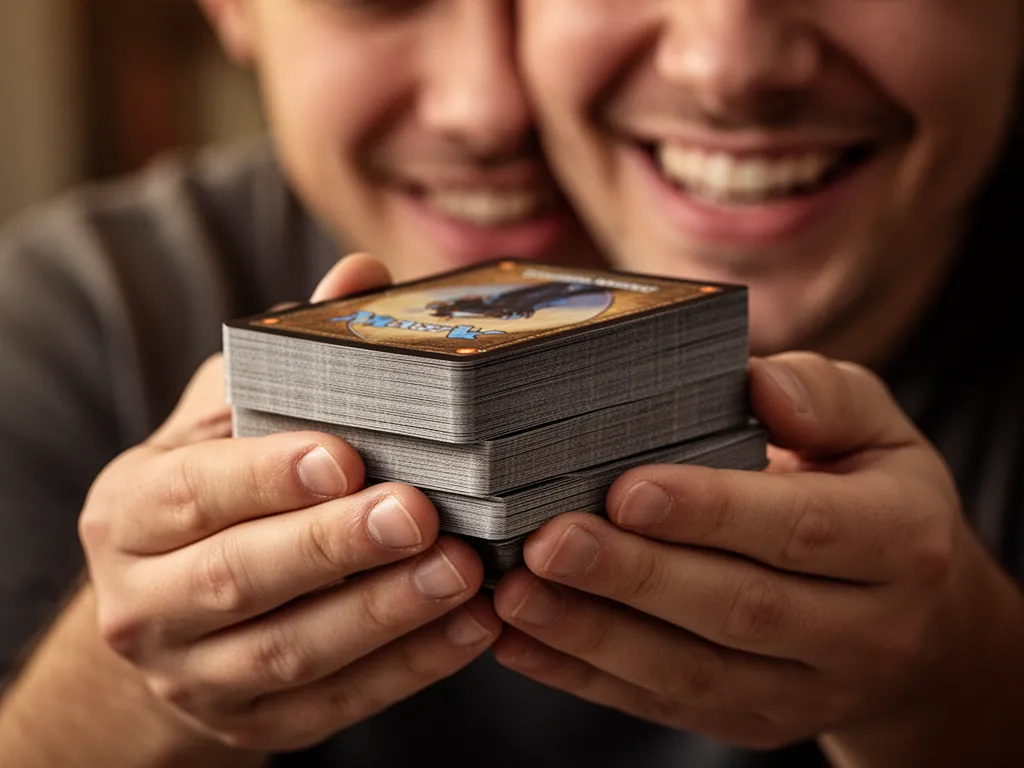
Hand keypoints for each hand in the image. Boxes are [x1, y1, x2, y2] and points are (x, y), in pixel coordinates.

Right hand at [80, 253, 500, 751]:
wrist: (171, 618)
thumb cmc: (211, 496)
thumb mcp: (226, 422)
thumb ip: (287, 357)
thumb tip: (361, 275)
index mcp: (132, 511)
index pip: (194, 493)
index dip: (268, 477)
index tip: (346, 455)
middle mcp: (145, 600)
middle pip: (239, 577)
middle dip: (334, 546)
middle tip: (421, 514)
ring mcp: (193, 675)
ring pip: (289, 653)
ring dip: (383, 615)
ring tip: (462, 573)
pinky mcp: (251, 726)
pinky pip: (331, 706)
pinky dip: (404, 670)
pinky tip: (468, 629)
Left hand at [491, 352, 1011, 750]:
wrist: (922, 624)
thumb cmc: (876, 497)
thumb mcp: (879, 430)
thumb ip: (825, 397)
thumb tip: (760, 383)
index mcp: (899, 541)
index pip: (802, 529)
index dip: (713, 511)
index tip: (627, 489)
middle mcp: (865, 630)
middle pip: (739, 608)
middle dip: (635, 576)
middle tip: (550, 542)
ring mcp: (806, 689)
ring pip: (692, 672)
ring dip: (595, 635)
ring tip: (519, 596)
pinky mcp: (753, 720)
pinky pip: (664, 704)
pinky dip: (586, 676)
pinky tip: (523, 643)